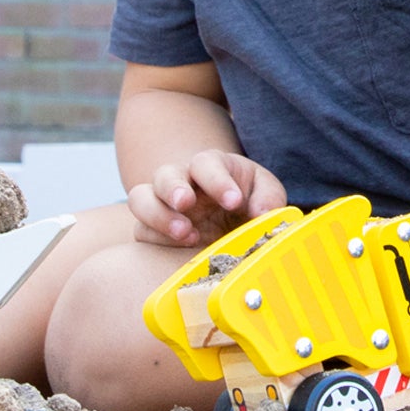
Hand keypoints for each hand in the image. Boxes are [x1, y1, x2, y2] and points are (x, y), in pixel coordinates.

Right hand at [127, 151, 286, 246]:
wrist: (229, 221)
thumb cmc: (247, 199)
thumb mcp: (265, 192)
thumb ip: (269, 197)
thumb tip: (263, 212)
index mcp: (210, 167)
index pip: (206, 163)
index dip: (217, 180)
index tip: (234, 201)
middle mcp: (181, 181)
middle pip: (165, 175)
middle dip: (174, 188)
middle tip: (187, 203)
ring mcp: (162, 205)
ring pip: (141, 199)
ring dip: (158, 214)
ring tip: (185, 232)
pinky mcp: (151, 231)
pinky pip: (142, 231)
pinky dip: (156, 238)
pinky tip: (181, 247)